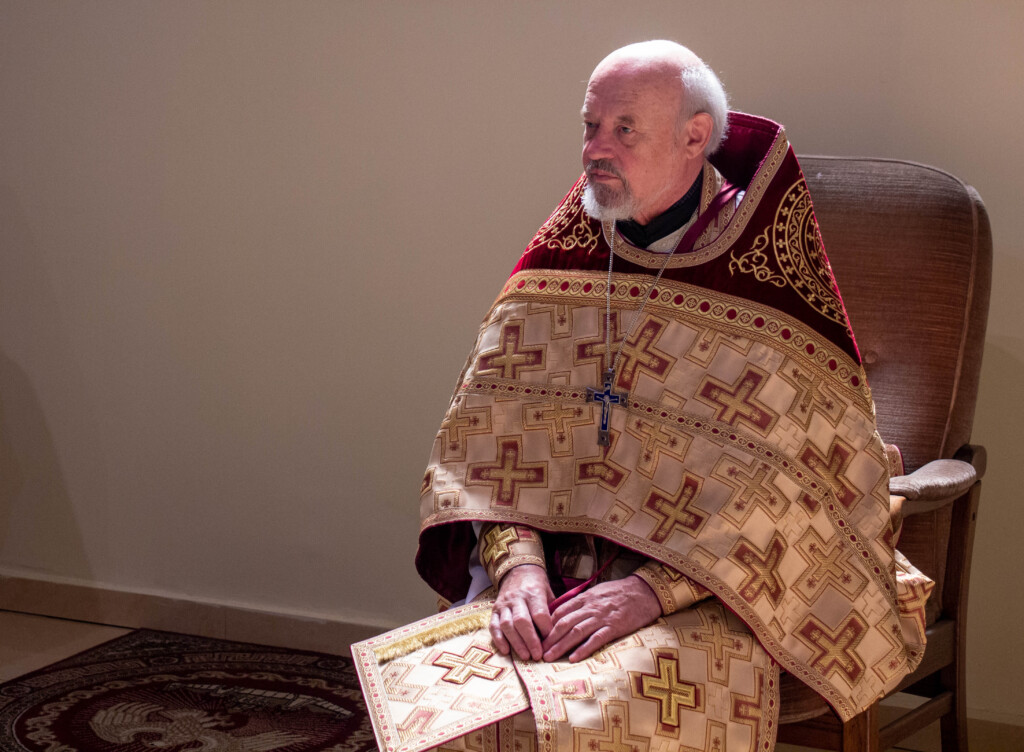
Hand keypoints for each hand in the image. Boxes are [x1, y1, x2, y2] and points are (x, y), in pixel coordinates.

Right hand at [489, 564, 554, 660]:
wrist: (518, 570)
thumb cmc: (537, 585)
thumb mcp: (549, 592)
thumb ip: (552, 610)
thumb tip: (558, 634)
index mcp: (533, 593)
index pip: (539, 614)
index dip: (545, 630)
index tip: (551, 642)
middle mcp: (516, 598)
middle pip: (522, 621)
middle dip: (530, 640)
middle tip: (538, 655)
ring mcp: (504, 604)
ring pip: (507, 625)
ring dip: (516, 643)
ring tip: (525, 656)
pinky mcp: (494, 610)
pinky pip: (493, 626)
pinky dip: (499, 639)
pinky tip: (506, 651)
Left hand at [541, 575, 661, 662]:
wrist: (644, 591)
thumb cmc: (620, 592)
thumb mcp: (597, 592)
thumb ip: (581, 602)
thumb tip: (564, 612)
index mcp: (585, 598)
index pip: (560, 611)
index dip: (547, 625)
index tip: (537, 636)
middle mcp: (590, 607)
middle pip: (564, 623)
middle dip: (549, 638)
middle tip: (538, 651)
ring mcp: (602, 617)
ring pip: (576, 632)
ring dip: (560, 645)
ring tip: (549, 657)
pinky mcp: (615, 627)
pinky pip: (596, 639)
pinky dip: (584, 649)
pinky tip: (574, 658)